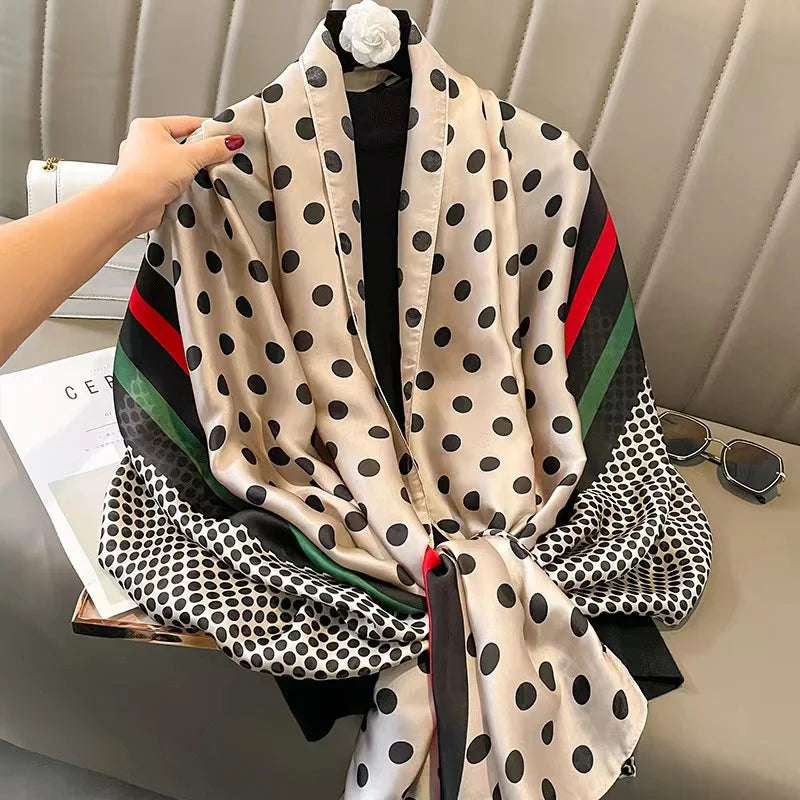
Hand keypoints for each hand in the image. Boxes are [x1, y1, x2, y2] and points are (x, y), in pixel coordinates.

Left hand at [110, 115, 243, 235]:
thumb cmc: (147, 177)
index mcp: (149, 127)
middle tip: (216, 158)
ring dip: (191, 171)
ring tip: (200, 176)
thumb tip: (229, 142)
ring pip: (178, 163)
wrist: (131, 206)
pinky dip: (183, 184)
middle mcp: (143, 143)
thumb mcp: (189, 157)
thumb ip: (213, 149)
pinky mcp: (149, 184)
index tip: (226, 137)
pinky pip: (172, 180)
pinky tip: (189, 189)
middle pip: (183, 144)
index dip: (209, 130)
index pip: (187, 122)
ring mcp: (145, 165)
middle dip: (200, 153)